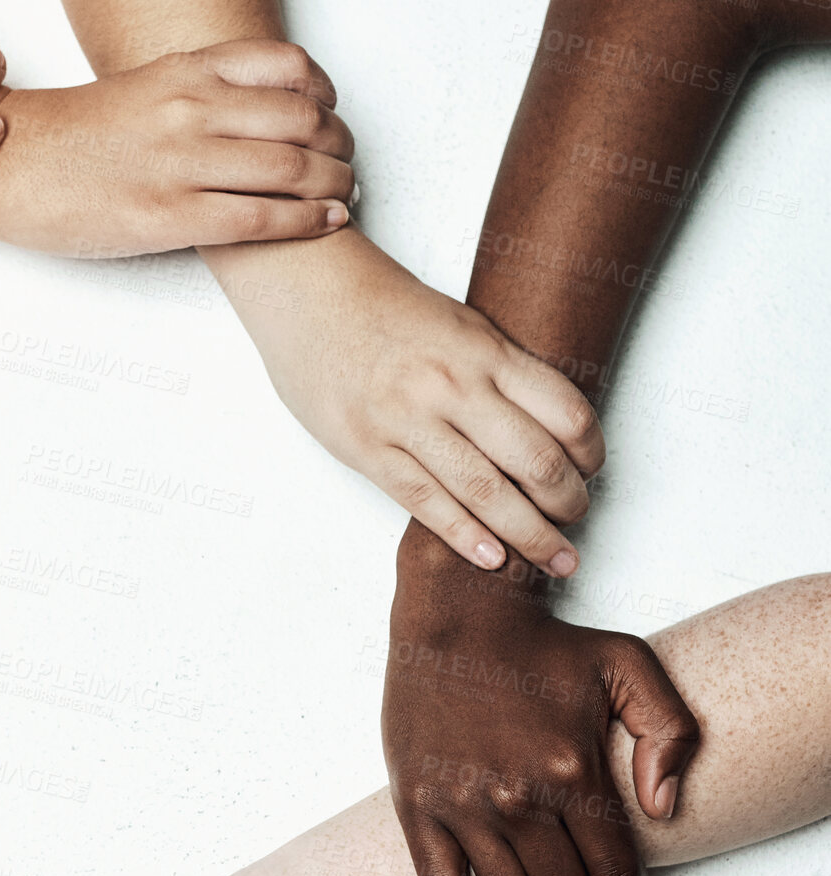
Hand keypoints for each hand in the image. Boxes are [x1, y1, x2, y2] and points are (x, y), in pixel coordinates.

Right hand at [0, 40, 355, 254]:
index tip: (334, 119)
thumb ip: (199, 94)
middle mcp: (191, 110)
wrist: (10, 164)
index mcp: (187, 73)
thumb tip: (252, 112)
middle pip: (304, 122)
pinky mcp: (168, 217)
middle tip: (349, 165)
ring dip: (335, 186)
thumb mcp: (145, 89)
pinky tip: (326, 223)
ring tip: (345, 197)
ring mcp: (181, 164)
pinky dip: (307, 222)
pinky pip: (260, 219)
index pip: (290, 70)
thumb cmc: (74, 137)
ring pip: (292, 169)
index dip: (329, 97)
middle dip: (342, 148)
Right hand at [243, 233, 601, 574]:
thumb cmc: (384, 309)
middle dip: (568, 505)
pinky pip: (425, 501)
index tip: (592, 473)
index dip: (592, 455)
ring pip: (485, 491)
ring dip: (529, 534)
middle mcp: (453, 386)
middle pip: (535, 461)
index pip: (566, 414)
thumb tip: (544, 430)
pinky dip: (464, 535)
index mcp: (486, 351)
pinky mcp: (366, 447)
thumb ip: (500, 373)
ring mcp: (407, 419)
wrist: (308, 292)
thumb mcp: (461, 325)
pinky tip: (491, 558)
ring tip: (553, 558)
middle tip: (577, 524)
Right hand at [382, 524, 700, 875]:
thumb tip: (662, 809)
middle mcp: (516, 798)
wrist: (456, 617)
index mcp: (570, 770)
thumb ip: (671, 733)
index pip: (615, 872)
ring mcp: (463, 807)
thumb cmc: (542, 644)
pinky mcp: (418, 808)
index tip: (614, 870)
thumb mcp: (629, 665)